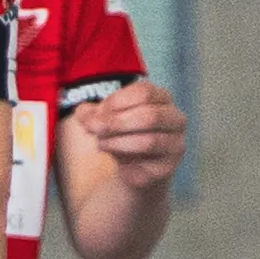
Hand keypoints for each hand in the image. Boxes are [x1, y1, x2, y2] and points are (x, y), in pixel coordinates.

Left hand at [66, 79, 185, 192]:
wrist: (132, 167)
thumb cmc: (119, 134)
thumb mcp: (102, 118)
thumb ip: (89, 114)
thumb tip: (83, 115)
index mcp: (162, 97)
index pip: (144, 92)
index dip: (116, 101)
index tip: (96, 113)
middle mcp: (175, 118)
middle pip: (149, 115)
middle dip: (115, 122)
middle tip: (93, 128)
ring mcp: (176, 143)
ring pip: (148, 141)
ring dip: (117, 142)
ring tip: (100, 143)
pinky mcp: (169, 166)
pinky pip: (146, 164)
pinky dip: (124, 159)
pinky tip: (112, 156)